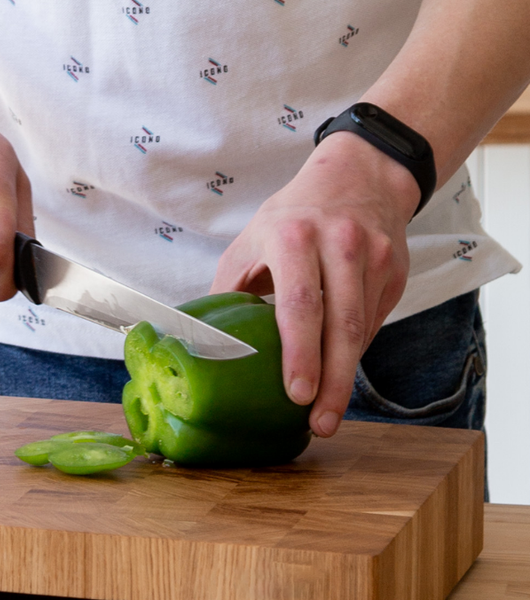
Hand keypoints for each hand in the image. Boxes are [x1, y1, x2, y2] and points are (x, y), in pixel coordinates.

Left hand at [210, 133, 418, 436]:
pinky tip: (339, 374)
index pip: (299, 304)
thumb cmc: (292, 215)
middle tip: (318, 423)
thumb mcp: (251, 240)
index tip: (296, 394)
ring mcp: (374, 257)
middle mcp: (338, 244)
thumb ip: (231, 288)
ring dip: (345, 376)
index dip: (300, 353)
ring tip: (327, 414)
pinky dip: (354, 352)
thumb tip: (204, 341)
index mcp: (293, 236)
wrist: (360, 176)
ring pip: (361, 329)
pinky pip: (373, 322)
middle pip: (339, 325)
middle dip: (330, 381)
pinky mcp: (395, 271)